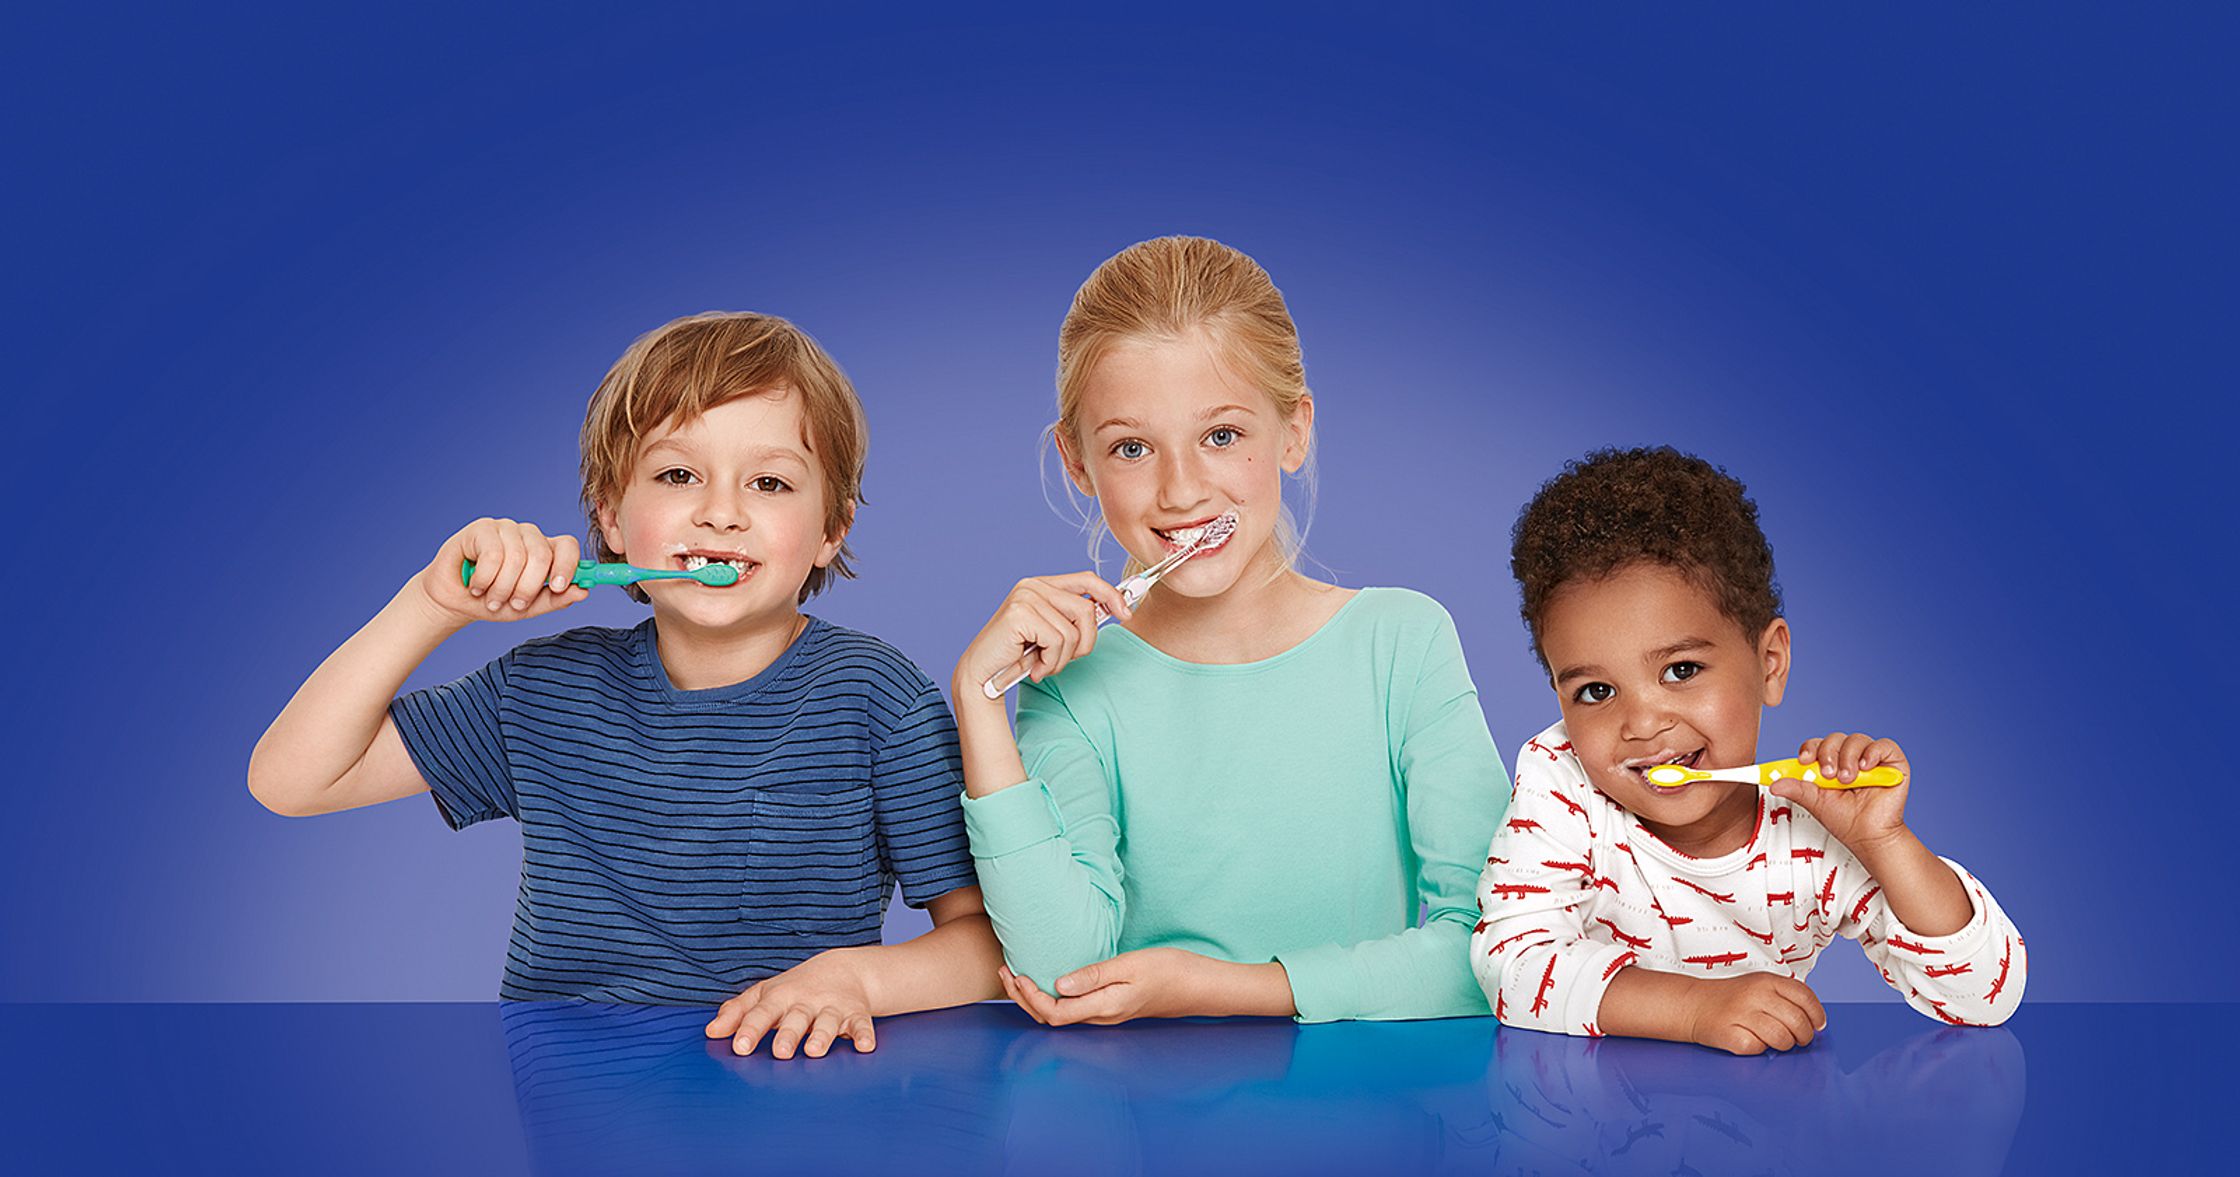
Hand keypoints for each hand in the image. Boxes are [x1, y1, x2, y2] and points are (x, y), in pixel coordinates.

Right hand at [416, 518, 591, 625]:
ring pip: (516, 557)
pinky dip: (485, 578)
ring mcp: (507, 529)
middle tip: (514, 604)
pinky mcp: (483, 527)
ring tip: (491, 599)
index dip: (567, 565)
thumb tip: (583, 592)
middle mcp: (529, 536)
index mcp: (546, 552)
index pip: (568, 546)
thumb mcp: (528, 608)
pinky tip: (476, 585)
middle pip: (542, 554)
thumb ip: (555, 600)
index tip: (558, 587)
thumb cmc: (494, 602)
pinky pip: (493, 554)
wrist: (456, 601)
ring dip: (502, 588)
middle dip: (528, 587)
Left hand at [704, 949, 876, 1058]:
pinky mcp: (856, 1015)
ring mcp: (832, 1008)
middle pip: (796, 1018)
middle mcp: (806, 1002)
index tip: (739, 1046)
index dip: (751, 1029)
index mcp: (781, 996)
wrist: (845, 969)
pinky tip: (864, 1046)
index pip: (762, 1012)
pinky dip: (864, 1035)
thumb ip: (738, 1012)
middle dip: (789, 1034)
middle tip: (780, 1052)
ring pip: (827, 1022)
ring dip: (822, 1035)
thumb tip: (711, 1032)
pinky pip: (862, 1025)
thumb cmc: (796, 989)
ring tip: (814, 1051)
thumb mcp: (765, 994)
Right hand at [953, 572, 1131, 698]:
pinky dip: (1051, 662)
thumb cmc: (1019, 656)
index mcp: (1042, 584)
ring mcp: (1025, 597)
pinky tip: (1035, 667)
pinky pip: (1058, 641)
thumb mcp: (1052, 632)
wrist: (983, 676)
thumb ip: (1075, 618)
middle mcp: (1033, 585)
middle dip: (1085, 642)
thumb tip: (1115, 608)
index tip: (1126, 613)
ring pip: (1074, 631)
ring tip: (1044, 664)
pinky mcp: (1019, 615)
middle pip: (1087, 609)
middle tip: (1064, 659)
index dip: (1111, 595)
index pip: (1087, 579)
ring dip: (1063, 658)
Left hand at [996, 947, 1217, 1025]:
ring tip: (1016, 974)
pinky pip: (1071, 1007)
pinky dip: (1050, 995)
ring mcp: (1105, 1013)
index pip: (1053, 1013)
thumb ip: (1094, 976)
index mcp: (1104, 1007)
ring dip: (1033, 997)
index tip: (1016, 972)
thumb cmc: (1168, 970)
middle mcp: (1100, 1016)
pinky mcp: (1109, 1006)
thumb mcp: (1131, 965)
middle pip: (1050, 1018)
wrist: (1197, 985)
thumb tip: (1057, 985)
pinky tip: (1047, 978)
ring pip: (1059, 1013)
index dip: (1029, 997)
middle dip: (1022, 998)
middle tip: (1005, 970)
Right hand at [1686, 971, 1826, 1054]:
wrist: (1692, 1004)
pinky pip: (1759, 1048)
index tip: (1817, 1025)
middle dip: (1804, 1036)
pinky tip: (1751, 1039)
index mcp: (1766, 981)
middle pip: (1798, 1021)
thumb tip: (1815, 1022)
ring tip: (1775, 1041)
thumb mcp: (1759, 986)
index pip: (1805, 997)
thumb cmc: (1732, 999)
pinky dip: (1759, 1049)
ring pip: (1782, 1038)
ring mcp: (1742, 1014)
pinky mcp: (1730, 1033)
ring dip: (1784, 1045)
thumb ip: (1786, 997)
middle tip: (1799, 1039)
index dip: (1817, 1015)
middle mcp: (1756, 994)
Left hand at [1768, 732, 1911, 855]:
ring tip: (1847, 780)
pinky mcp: (1893, 762)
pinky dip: (1872, 753)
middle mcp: (1850, 758)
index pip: (1817, 746)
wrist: (1869, 836)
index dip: (1810, 749)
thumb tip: (1773, 783)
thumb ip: (1796, 789)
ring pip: (1856, 739)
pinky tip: (1866, 767)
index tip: (1804, 760)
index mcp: (1830, 764)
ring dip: (1848, 758)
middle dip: (1828, 754)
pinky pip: (1883, 744)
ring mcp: (1871, 759)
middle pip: (1835, 739)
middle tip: (1828, 775)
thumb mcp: (1815, 802)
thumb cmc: (1845, 820)